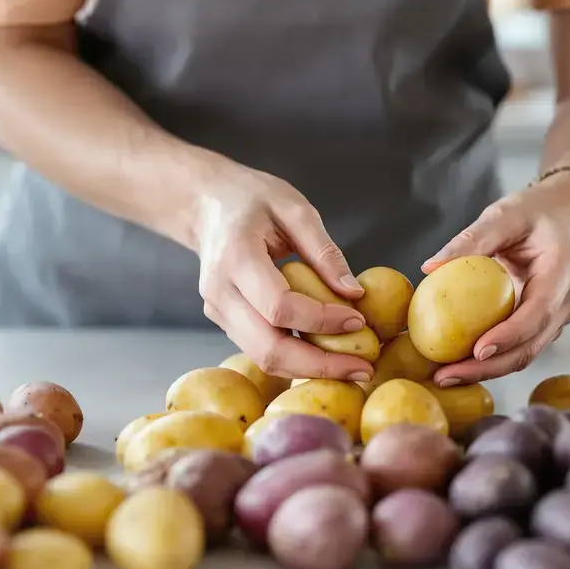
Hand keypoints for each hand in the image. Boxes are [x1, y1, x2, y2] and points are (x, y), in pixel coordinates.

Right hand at [194, 164, 373, 382]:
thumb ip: (324, 251)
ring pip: (264, 358)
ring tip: (352, 368)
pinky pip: (261, 349)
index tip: (359, 319)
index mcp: (235, 257)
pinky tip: (327, 355)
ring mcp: (217, 310)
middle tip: (363, 368)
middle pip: (269, 347)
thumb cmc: (252, 200)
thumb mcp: (294, 208)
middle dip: (320, 364)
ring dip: (310, 369)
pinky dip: (296, 359)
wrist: (206, 205)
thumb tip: (355, 294)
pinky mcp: (223, 321)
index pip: (279, 306)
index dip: (322, 320)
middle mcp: (219, 291)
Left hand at [421, 184, 569, 384]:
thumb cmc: (534, 213)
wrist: (566, 218)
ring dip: (486, 370)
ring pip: (525, 354)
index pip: (538, 313)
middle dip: (489, 367)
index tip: (476, 349)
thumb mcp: (504, 215)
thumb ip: (471, 239)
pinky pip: (520, 348)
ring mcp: (559, 318)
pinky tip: (457, 365)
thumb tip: (429, 267)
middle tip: (446, 375)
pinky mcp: (546, 325)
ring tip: (444, 377)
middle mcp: (567, 302)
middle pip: (530, 346)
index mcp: (563, 272)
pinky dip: (491, 360)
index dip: (509, 336)